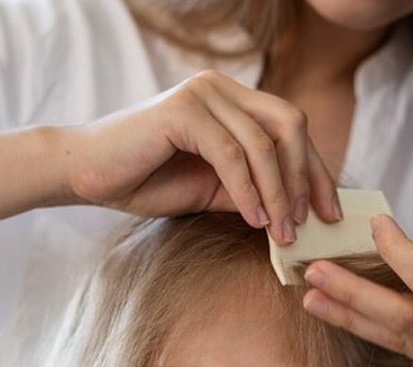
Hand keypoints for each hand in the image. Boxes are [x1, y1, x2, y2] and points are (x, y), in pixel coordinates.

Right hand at [61, 70, 341, 244]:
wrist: (85, 174)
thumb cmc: (142, 179)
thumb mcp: (210, 188)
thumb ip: (250, 189)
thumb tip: (297, 213)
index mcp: (230, 99)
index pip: (289, 127)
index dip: (314, 170)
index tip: (328, 213)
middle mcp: (220, 88)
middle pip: (289, 126)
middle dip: (307, 177)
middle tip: (313, 223)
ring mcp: (202, 94)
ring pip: (264, 143)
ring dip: (279, 193)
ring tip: (282, 232)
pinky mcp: (184, 111)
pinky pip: (232, 155)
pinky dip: (248, 191)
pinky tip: (254, 219)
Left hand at [301, 216, 412, 366]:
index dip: (398, 252)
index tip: (378, 223)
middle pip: (400, 317)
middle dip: (352, 294)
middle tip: (313, 270)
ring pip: (393, 339)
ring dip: (348, 318)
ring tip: (310, 296)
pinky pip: (400, 348)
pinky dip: (365, 330)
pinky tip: (334, 312)